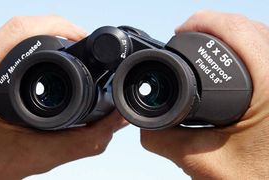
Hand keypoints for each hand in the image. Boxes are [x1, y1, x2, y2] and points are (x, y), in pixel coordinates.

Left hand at [0, 15, 126, 178]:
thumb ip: (82, 141)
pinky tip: (28, 64)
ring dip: (34, 41)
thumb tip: (114, 121)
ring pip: (2, 33)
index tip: (83, 38)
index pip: (22, 30)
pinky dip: (16, 49)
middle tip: (74, 49)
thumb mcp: (33, 158)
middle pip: (15, 28)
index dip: (60, 27)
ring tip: (54, 58)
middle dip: (53, 33)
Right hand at [140, 10, 268, 178]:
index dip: (201, 22)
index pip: (236, 30)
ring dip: (230, 35)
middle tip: (187, 37)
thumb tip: (143, 125)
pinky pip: (267, 53)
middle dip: (212, 26)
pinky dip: (245, 49)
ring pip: (261, 37)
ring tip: (204, 46)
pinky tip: (229, 64)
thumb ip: (164, 140)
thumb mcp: (203, 162)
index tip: (179, 32)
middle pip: (249, 27)